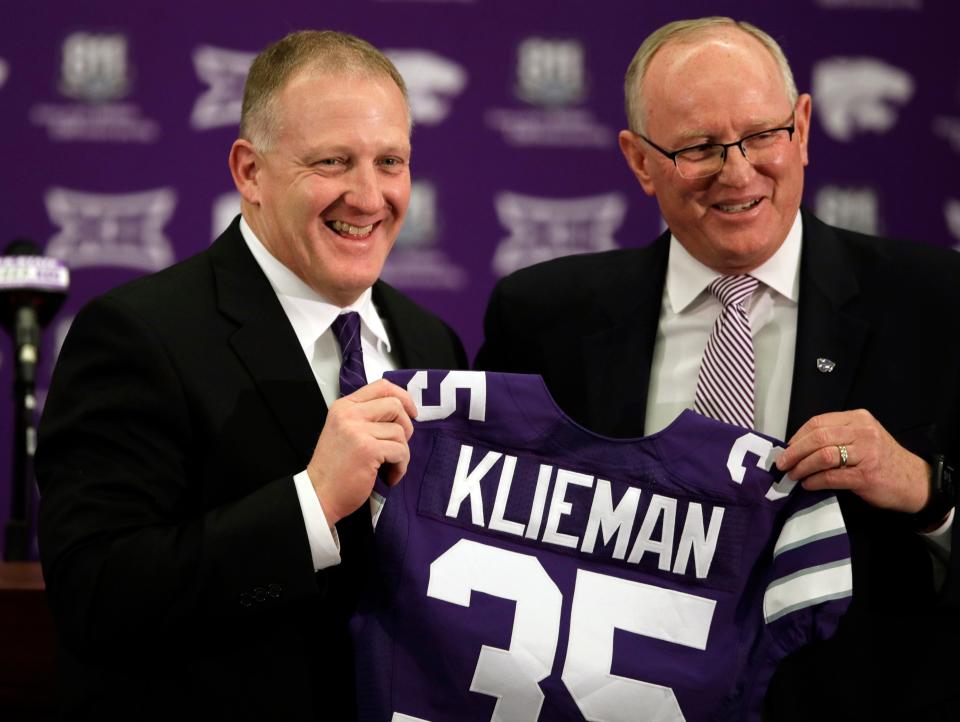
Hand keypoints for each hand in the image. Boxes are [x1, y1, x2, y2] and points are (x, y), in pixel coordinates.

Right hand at [306, 378, 417, 526]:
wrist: (319, 494)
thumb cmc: (335, 467)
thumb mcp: (344, 431)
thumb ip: (365, 417)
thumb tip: (401, 410)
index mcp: (344, 407)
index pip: (382, 386)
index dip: (403, 397)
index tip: (411, 412)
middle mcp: (349, 414)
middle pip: (395, 405)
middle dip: (407, 426)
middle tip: (398, 445)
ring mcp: (357, 431)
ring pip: (400, 431)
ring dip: (402, 453)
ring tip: (390, 466)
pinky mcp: (368, 450)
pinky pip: (400, 451)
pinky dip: (400, 467)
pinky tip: (389, 476)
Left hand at [775, 409, 929, 512]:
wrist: (915, 482)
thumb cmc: (882, 459)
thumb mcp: (863, 437)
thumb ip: (836, 436)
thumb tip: (798, 446)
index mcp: (859, 419)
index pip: (818, 422)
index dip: (798, 436)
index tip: (787, 448)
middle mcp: (863, 432)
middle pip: (818, 437)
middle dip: (795, 452)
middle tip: (783, 464)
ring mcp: (866, 454)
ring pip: (823, 455)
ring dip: (802, 467)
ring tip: (793, 475)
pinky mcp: (866, 476)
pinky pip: (832, 477)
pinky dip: (815, 481)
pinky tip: (808, 484)